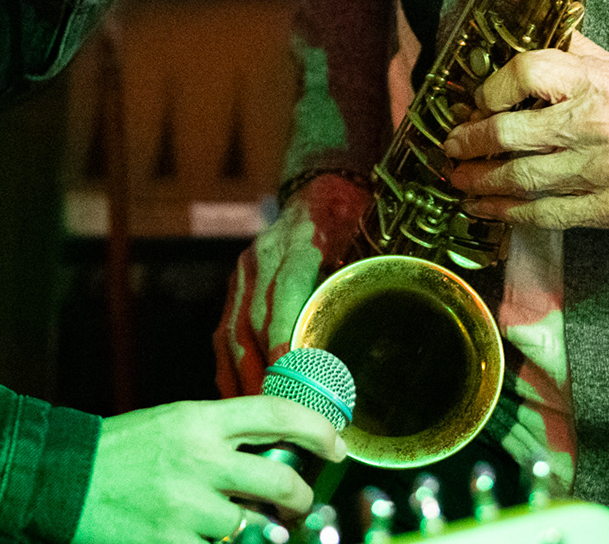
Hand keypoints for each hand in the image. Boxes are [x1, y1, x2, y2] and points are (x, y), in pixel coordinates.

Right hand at [71, 396, 345, 543]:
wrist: (61, 477)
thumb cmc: (122, 449)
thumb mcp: (173, 422)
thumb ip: (221, 434)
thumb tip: (276, 449)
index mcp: (200, 420)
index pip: (277, 415)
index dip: (317, 430)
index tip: (338, 445)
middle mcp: (199, 460)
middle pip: (280, 483)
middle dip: (300, 499)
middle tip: (298, 504)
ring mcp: (186, 507)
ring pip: (255, 528)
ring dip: (260, 533)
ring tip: (245, 525)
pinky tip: (210, 539)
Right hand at [214, 175, 370, 396]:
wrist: (319, 190)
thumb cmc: (349, 220)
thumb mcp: (364, 240)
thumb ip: (364, 284)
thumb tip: (384, 345)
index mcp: (300, 241)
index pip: (288, 289)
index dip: (284, 333)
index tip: (289, 372)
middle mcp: (263, 257)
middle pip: (255, 320)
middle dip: (264, 370)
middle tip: (278, 414)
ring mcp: (245, 273)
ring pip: (233, 332)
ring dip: (244, 377)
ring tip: (257, 419)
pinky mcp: (236, 287)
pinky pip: (224, 333)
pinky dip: (230, 368)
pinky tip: (238, 398)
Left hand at [442, 32, 608, 228]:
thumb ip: (569, 50)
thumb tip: (519, 33)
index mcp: (592, 79)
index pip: (523, 72)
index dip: (490, 89)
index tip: (477, 102)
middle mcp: (592, 122)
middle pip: (509, 133)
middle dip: (469, 144)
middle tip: (450, 148)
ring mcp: (600, 169)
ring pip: (520, 179)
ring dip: (480, 184)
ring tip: (459, 181)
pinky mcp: (608, 209)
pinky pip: (546, 215)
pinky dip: (508, 214)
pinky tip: (487, 210)